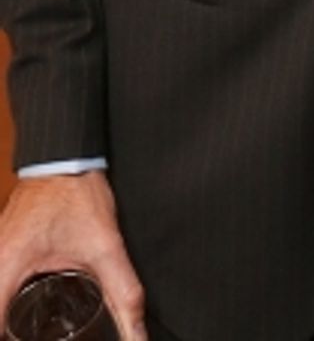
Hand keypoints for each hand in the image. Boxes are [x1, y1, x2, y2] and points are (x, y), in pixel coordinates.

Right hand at [0, 173, 145, 340]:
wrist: (65, 154)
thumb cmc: (76, 192)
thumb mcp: (104, 248)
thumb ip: (123, 294)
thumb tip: (136, 333)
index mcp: (4, 269)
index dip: (11, 340)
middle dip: (13, 332)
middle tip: (46, 337)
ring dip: (11, 321)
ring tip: (35, 330)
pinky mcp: (1, 251)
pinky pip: (0, 286)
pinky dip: (10, 303)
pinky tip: (27, 313)